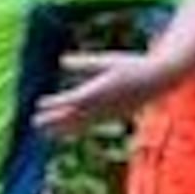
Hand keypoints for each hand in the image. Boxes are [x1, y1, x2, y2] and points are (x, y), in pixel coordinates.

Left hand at [31, 51, 166, 134]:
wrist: (160, 78)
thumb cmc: (132, 65)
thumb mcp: (107, 60)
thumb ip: (84, 64)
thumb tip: (61, 61)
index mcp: (100, 90)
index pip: (72, 99)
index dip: (55, 103)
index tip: (39, 103)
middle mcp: (103, 105)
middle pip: (73, 116)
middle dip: (53, 120)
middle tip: (34, 123)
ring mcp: (110, 113)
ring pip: (81, 124)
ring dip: (62, 129)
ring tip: (44, 133)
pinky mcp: (115, 117)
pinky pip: (91, 126)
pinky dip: (77, 130)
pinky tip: (66, 133)